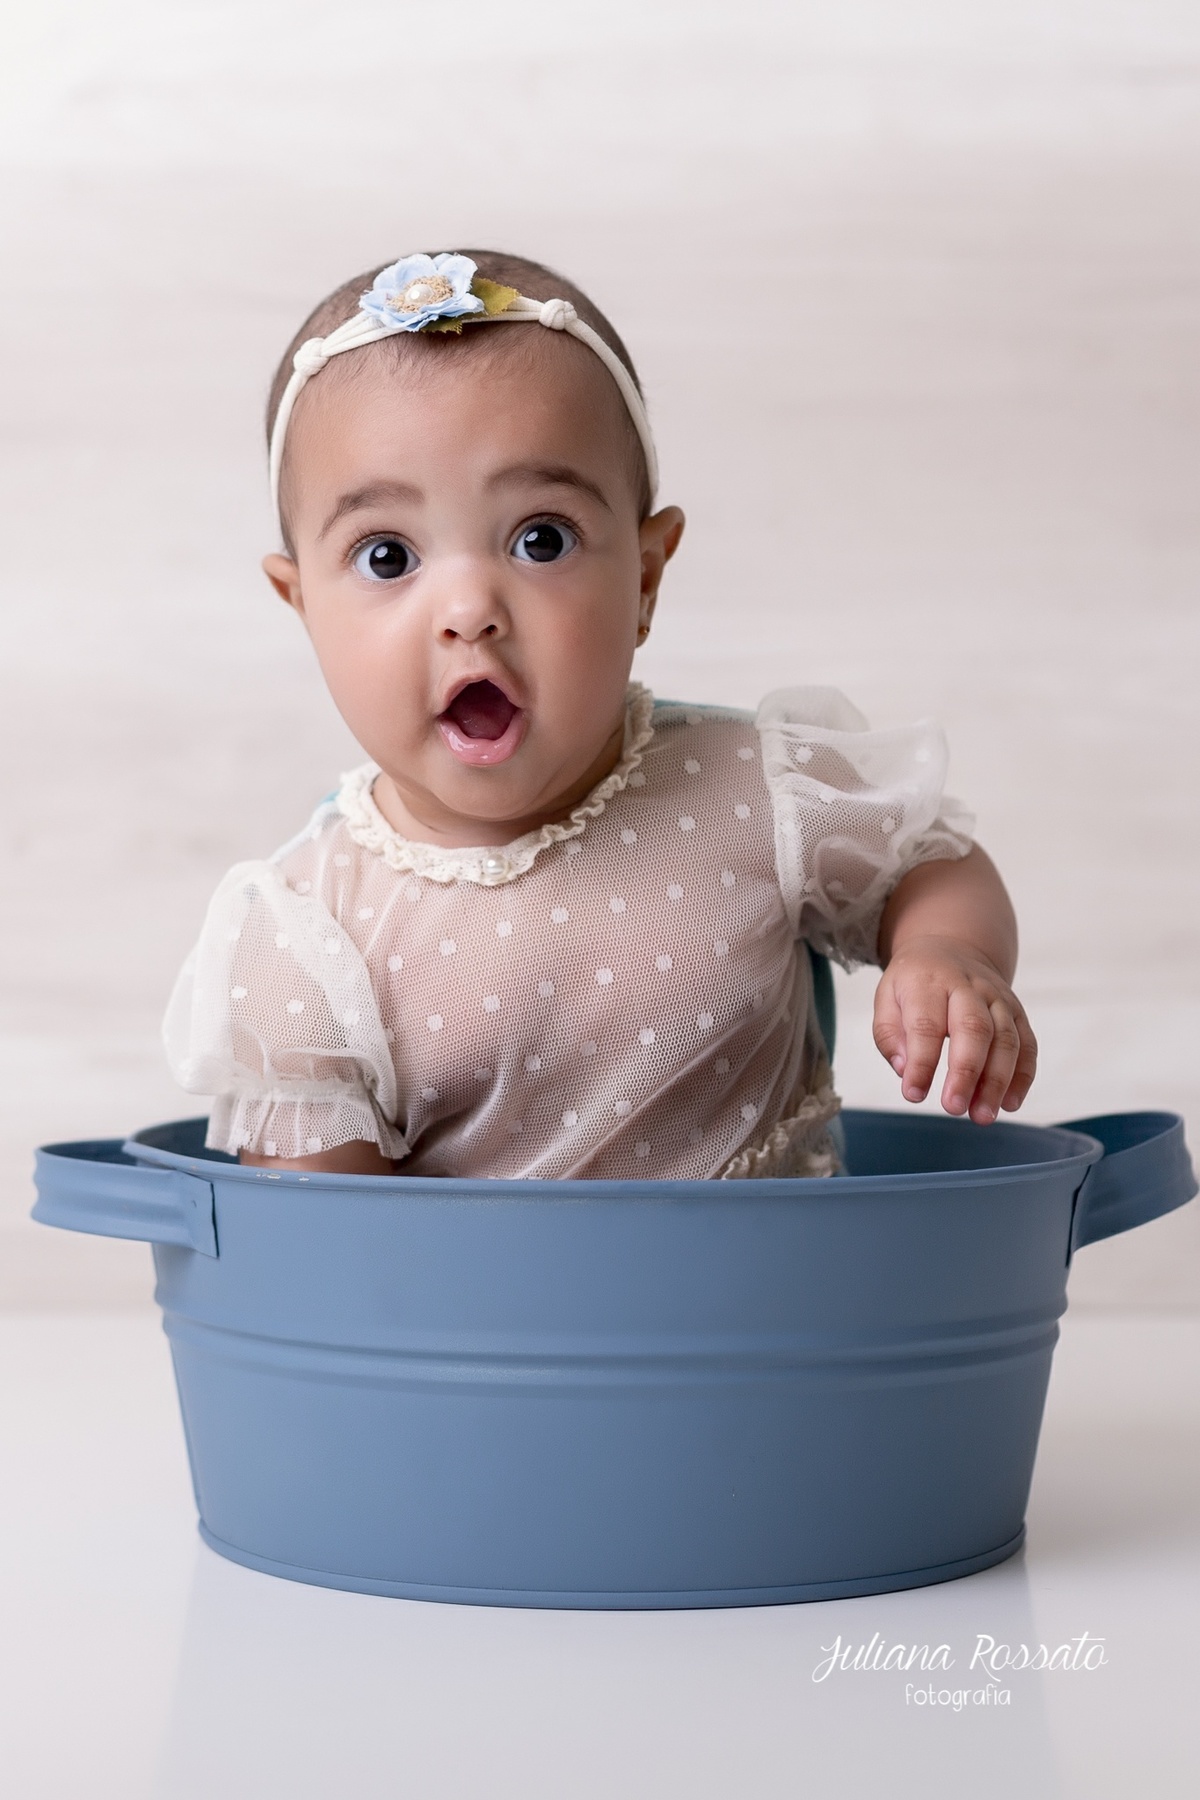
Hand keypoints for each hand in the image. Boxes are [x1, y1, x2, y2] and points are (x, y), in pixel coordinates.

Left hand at [872, 935, 1037, 1123]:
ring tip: (982, 1115)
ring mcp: (997, 998)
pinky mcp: (1017, 1011)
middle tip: (954, 1108)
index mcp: (928, 982)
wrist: (952, 948)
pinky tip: (1010, 1103)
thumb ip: (890, 1035)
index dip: (921, 1062)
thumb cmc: (915, 984)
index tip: (913, 1094)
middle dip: (966, 1072)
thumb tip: (905, 1071)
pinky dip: (1022, 1076)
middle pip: (973, 1028)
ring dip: (997, 1081)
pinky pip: (1027, 1044)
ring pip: (1006, 1038)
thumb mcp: (887, 998)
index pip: (926, 1024)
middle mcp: (968, 986)